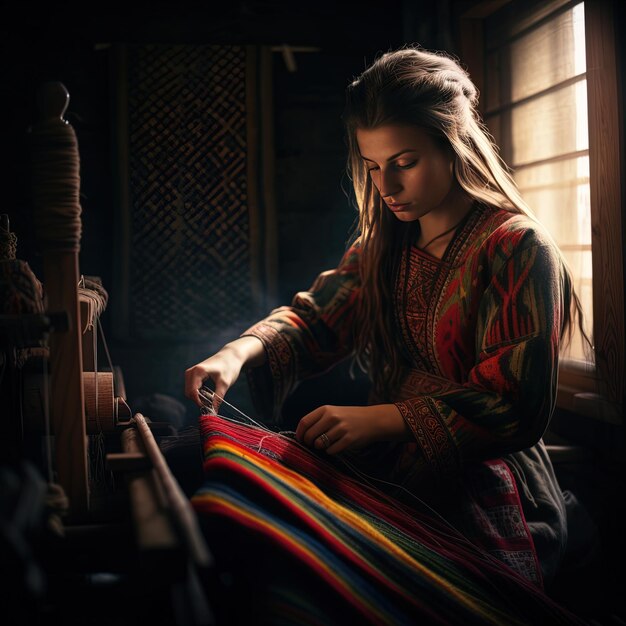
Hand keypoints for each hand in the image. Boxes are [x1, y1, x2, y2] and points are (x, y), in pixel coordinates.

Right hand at [184, 349, 241, 409]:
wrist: (231, 356)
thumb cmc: (229, 367)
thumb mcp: (225, 383)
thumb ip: (218, 398)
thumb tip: (213, 412)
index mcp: (198, 371)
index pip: (192, 392)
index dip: (199, 402)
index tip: (209, 408)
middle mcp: (192, 371)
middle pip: (189, 393)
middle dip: (199, 400)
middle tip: (212, 403)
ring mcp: (191, 372)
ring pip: (189, 391)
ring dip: (198, 397)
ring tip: (212, 397)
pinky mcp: (194, 374)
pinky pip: (192, 388)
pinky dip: (199, 393)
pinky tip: (209, 393)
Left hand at [295, 404, 409, 454]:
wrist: (372, 420)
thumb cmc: (348, 418)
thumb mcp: (333, 412)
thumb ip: (318, 421)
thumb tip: (301, 435)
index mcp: (326, 409)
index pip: (304, 422)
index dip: (299, 434)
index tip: (300, 440)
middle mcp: (332, 417)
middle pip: (309, 435)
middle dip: (309, 443)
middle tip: (313, 444)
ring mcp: (341, 429)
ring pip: (319, 444)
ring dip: (320, 447)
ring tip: (327, 443)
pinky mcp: (348, 440)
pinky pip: (331, 451)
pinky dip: (331, 451)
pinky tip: (337, 446)